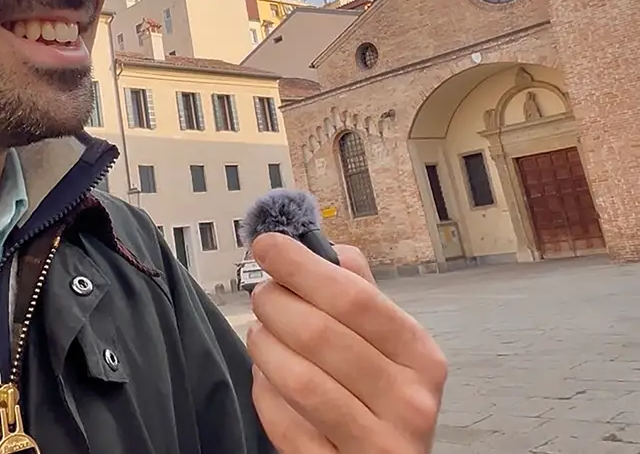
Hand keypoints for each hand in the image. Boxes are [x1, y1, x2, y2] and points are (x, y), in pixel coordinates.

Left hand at [246, 234, 446, 452]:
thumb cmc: (380, 399)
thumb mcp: (387, 347)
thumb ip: (360, 295)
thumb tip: (326, 246)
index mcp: (419, 355)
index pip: (354, 298)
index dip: (302, 267)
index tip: (268, 246)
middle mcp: (408, 401)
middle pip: (319, 334)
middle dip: (275, 305)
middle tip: (263, 296)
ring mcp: (376, 442)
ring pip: (298, 380)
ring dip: (265, 347)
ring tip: (261, 335)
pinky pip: (283, 422)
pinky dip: (265, 393)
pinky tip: (269, 380)